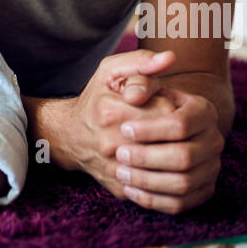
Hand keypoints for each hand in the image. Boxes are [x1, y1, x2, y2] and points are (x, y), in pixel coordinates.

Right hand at [59, 48, 178, 193]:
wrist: (70, 136)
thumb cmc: (96, 99)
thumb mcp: (111, 71)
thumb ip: (141, 62)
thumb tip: (170, 58)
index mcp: (112, 111)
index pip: (166, 110)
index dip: (173, 105)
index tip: (165, 102)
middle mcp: (111, 144)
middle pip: (169, 140)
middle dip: (176, 130)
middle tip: (169, 124)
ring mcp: (116, 170)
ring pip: (167, 168)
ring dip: (175, 154)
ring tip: (168, 141)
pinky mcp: (122, 190)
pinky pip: (158, 189)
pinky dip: (168, 176)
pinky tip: (164, 163)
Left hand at [113, 88, 224, 213]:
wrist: (158, 124)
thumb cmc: (145, 100)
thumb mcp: (140, 81)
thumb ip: (137, 79)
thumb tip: (132, 95)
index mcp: (204, 110)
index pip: (181, 125)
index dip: (151, 130)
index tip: (124, 129)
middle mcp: (213, 139)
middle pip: (184, 157)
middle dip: (147, 158)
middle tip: (120, 154)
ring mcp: (211, 167)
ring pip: (183, 183)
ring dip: (148, 181)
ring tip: (121, 172)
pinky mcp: (203, 190)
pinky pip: (180, 203)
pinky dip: (154, 200)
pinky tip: (130, 189)